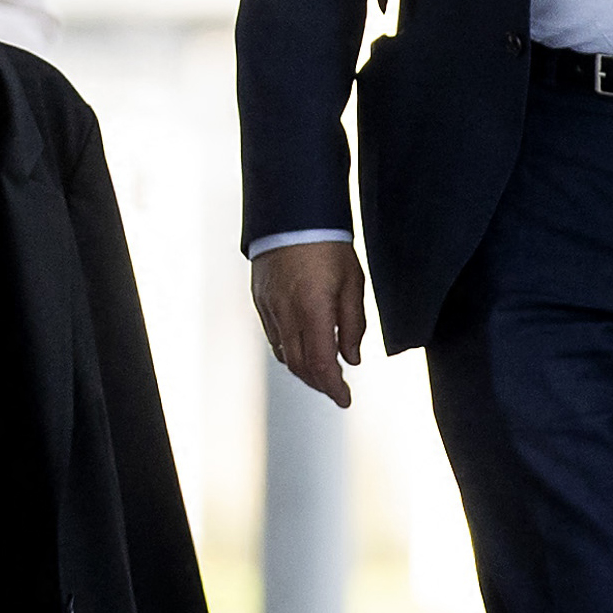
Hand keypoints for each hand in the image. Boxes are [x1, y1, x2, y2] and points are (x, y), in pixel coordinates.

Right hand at [250, 238, 367, 407]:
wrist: (293, 213)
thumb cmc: (328, 244)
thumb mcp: (352, 283)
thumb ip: (353, 325)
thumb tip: (350, 359)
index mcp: (313, 310)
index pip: (321, 365)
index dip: (333, 388)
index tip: (345, 400)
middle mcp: (286, 313)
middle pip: (300, 366)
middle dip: (319, 383)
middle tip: (336, 389)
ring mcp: (269, 307)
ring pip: (284, 354)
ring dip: (304, 369)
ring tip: (322, 372)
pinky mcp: (260, 300)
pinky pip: (273, 336)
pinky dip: (289, 350)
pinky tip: (303, 347)